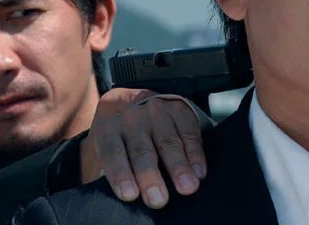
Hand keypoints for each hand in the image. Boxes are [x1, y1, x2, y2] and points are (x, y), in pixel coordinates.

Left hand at [80, 88, 206, 208]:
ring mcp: (157, 111)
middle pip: (140, 149)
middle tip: (159, 199)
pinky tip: (199, 172)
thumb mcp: (116, 152)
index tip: (130, 195)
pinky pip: (189, 133)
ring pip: (168, 142)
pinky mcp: (180, 109)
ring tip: (187, 188)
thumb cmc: (129, 144)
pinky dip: (195, 155)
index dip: (120, 173)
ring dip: (178, 167)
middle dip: (150, 176)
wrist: (148, 109)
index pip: (112, 153)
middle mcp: (131, 117)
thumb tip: (130, 197)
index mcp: (109, 129)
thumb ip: (119, 171)